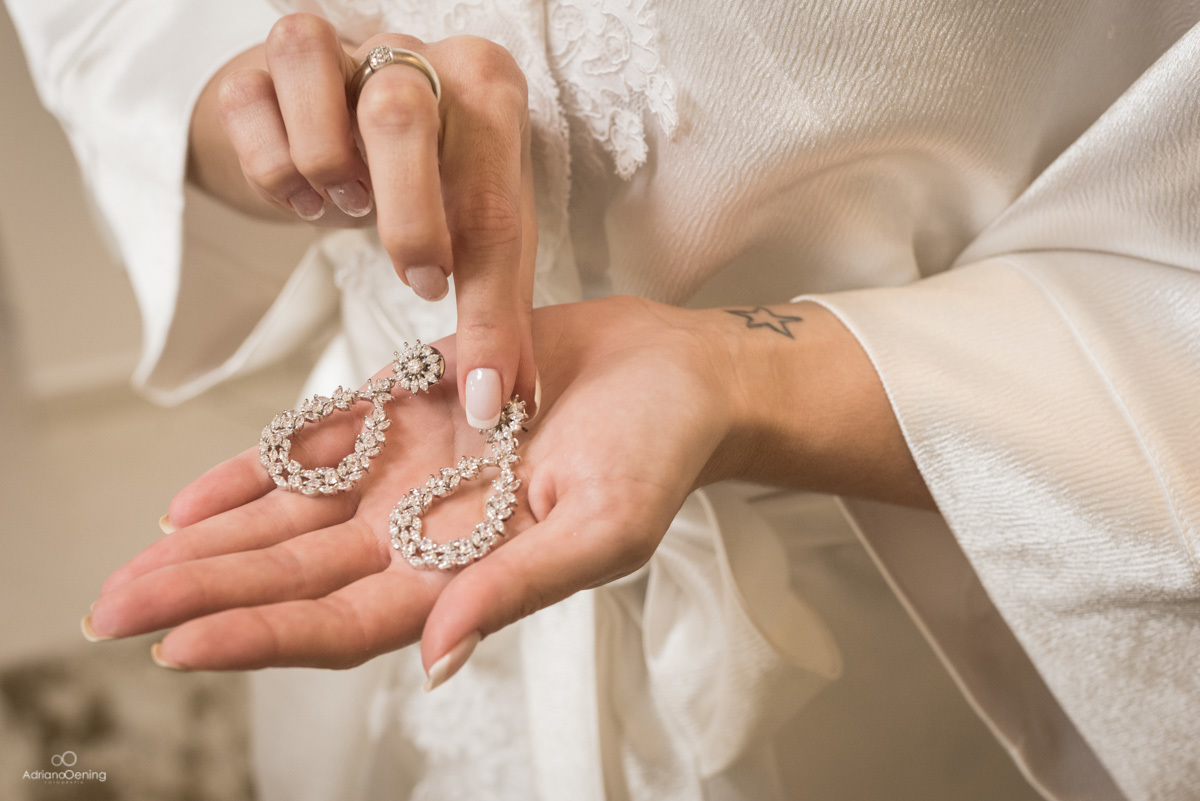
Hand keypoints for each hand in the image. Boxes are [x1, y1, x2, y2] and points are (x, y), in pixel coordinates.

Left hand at [85, 296, 928, 678]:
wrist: (676, 370)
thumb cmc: (658, 453)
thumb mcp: (604, 527)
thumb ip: (520, 588)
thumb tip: (440, 657)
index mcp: (466, 572)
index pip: (343, 623)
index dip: (260, 636)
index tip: (177, 648)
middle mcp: (424, 531)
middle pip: (296, 577)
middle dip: (206, 595)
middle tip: (111, 610)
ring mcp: (412, 472)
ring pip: (292, 518)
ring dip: (215, 542)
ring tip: (135, 565)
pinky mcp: (411, 410)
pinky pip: (318, 444)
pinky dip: (256, 469)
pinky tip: (196, 495)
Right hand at [188, 14, 537, 426]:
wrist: (340, 119)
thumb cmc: (430, 182)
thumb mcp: (476, 233)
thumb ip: (497, 312)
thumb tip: (504, 404)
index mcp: (486, 87)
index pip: (494, 201)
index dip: (491, 311)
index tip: (482, 392)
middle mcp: (413, 51)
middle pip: (400, 115)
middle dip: (409, 221)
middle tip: (422, 283)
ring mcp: (332, 50)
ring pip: (316, 93)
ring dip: (328, 173)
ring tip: (350, 204)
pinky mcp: (256, 65)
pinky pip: (252, 117)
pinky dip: (275, 173)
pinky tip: (305, 194)